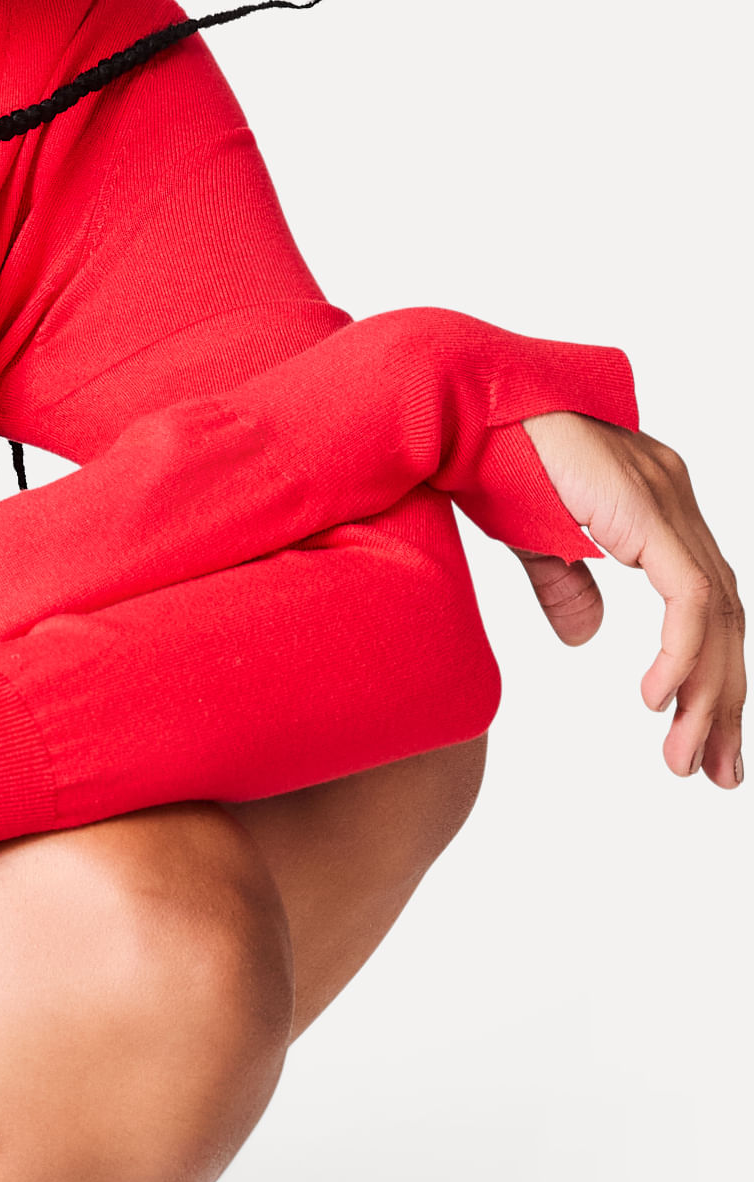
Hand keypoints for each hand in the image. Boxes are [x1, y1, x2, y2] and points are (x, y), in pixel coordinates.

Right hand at [518, 414, 742, 785]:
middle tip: (718, 771)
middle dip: (723, 700)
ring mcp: (667, 499)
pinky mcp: (647, 510)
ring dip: (707, 695)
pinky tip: (659, 699)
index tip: (700, 737)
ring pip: (717, 614)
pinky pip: (688, 597)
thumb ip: (567, 587)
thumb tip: (591, 640)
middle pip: (724, 615)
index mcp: (654, 504)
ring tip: (690, 758)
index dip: (709, 673)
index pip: (705, 602)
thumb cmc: (485, 459)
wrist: (457, 410)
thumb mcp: (535, 542)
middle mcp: (675, 497)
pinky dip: (682, 654)